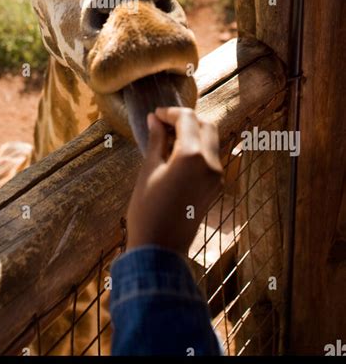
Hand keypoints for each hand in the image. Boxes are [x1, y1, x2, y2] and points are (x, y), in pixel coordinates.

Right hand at [126, 107, 223, 253]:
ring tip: (167, 139)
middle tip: (163, 123)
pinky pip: (210, 158)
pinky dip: (197, 149)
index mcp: (192, 156)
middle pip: (207, 125)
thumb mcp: (148, 170)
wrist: (159, 250)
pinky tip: (176, 155)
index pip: (187, 119)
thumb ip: (156, 140)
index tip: (155, 115)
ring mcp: (217, 176)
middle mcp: (211, 163)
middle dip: (187, 119)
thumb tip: (154, 119)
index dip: (170, 112)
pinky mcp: (216, 187)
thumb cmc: (147, 209)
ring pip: (211, 141)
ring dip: (193, 133)